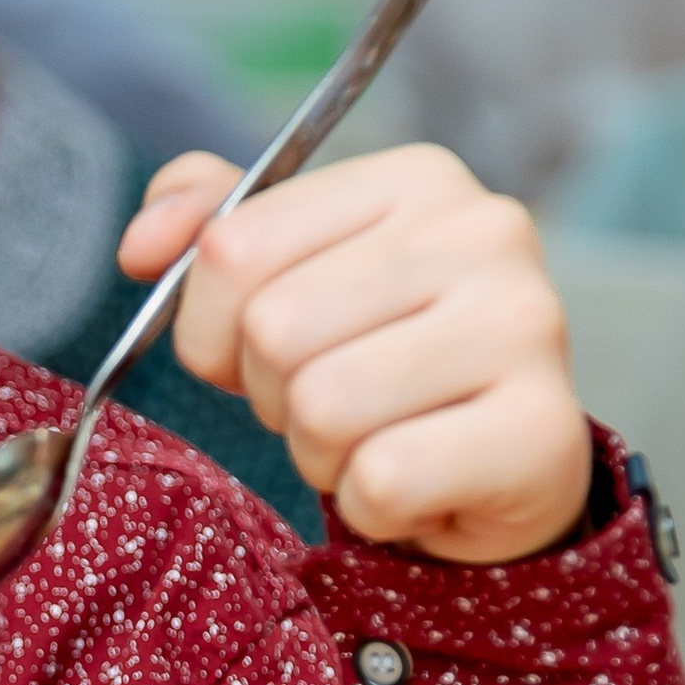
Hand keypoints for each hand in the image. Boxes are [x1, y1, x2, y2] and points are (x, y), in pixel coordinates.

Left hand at [117, 141, 593, 563]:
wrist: (500, 469)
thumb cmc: (379, 364)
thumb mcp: (292, 278)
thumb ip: (210, 230)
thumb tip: (142, 246)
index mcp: (418, 179)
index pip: (233, 247)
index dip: (212, 327)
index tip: (265, 348)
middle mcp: (485, 233)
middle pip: (274, 330)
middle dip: (273, 394)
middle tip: (335, 404)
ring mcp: (526, 327)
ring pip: (323, 408)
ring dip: (320, 453)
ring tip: (375, 440)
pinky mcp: (542, 430)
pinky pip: (380, 482)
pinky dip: (370, 505)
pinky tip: (416, 486)